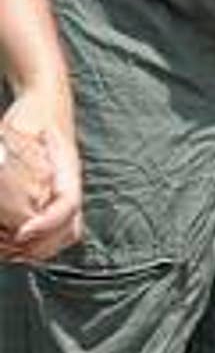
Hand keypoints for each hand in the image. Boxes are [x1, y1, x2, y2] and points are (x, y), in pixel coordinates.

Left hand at [1, 86, 81, 261]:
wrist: (43, 103)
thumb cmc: (32, 114)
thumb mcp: (20, 129)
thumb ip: (10, 154)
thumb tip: (6, 175)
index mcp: (67, 169)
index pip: (68, 203)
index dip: (47, 224)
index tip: (21, 233)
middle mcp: (70, 185)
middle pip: (69, 229)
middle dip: (39, 246)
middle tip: (8, 245)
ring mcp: (64, 193)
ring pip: (66, 234)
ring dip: (38, 249)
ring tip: (9, 248)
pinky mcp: (55, 198)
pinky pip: (58, 230)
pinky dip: (38, 244)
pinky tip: (13, 240)